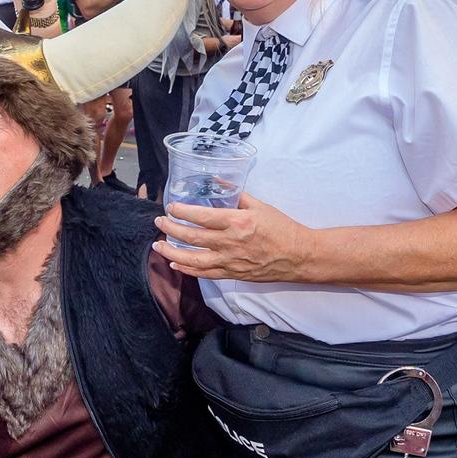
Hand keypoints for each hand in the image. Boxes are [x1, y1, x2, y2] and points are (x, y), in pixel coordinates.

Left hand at [154, 193, 309, 282]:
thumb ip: (237, 195)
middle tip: (160, 222)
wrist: (298, 256)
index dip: (183, 211)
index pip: (202, 216)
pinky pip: (205, 274)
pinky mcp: (232, 274)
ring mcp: (229, 261)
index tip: (171, 207)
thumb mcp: (260, 206)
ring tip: (158, 244)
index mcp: (237, 222)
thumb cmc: (282, 228)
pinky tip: (175, 263)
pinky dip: (187, 270)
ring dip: (172, 251)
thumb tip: (219, 184)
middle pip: (192, 237)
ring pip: (193, 259)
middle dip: (171, 229)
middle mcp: (230, 242)